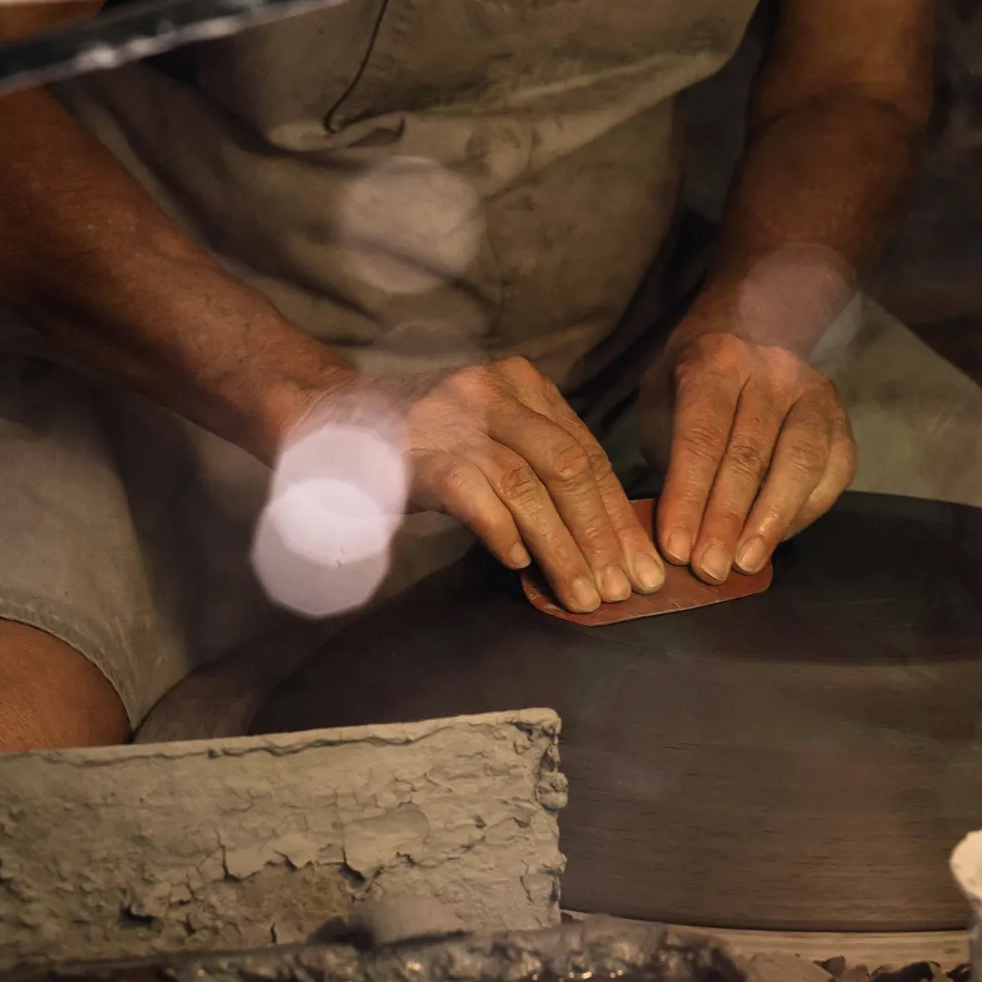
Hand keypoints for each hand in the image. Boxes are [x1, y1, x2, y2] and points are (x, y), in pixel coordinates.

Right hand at [398, 356, 663, 611]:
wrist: (338, 420)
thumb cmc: (430, 442)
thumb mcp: (495, 436)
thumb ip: (543, 469)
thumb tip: (608, 541)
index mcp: (526, 385)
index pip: (588, 454)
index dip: (619, 516)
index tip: (642, 567)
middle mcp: (496, 392)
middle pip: (569, 468)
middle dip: (601, 536)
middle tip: (620, 590)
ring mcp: (456, 418)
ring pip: (528, 486)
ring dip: (561, 548)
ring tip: (581, 596)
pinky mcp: (419, 451)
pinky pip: (473, 494)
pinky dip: (501, 531)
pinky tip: (519, 564)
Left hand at [639, 330, 853, 580]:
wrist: (742, 341)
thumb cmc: (691, 389)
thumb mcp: (661, 407)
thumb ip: (668, 461)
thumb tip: (678, 534)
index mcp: (718, 362)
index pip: (702, 438)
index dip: (689, 497)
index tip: (676, 548)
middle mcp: (772, 371)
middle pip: (750, 456)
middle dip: (726, 520)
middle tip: (709, 568)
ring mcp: (814, 396)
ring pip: (799, 465)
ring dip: (770, 522)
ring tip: (745, 563)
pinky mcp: (841, 424)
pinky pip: (831, 475)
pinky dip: (803, 514)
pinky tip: (774, 540)